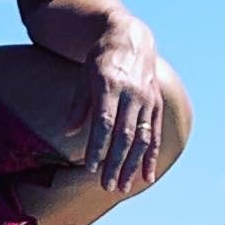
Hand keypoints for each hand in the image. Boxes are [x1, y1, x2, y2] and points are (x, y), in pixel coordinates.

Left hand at [65, 21, 163, 191]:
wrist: (131, 38)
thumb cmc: (101, 58)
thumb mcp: (84, 74)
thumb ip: (78, 104)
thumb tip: (67, 133)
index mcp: (110, 83)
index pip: (104, 121)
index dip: (97, 146)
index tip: (89, 168)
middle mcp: (132, 92)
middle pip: (124, 134)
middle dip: (115, 162)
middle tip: (106, 186)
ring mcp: (147, 99)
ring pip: (142, 138)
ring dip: (133, 164)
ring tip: (123, 187)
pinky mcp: (156, 104)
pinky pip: (155, 134)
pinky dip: (151, 156)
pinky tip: (147, 176)